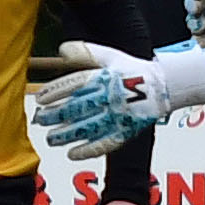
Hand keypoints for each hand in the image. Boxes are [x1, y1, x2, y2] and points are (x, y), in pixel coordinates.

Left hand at [26, 42, 163, 153]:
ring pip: (89, 127)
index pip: (75, 84)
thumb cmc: (131, 70)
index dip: (56, 92)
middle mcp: (110, 97)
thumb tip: (62, 50)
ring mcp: (118, 115)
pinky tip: (72, 154)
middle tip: (39, 120)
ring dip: (67, 135)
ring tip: (51, 139)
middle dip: (56, 115)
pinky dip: (88, 150)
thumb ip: (85, 52)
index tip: (40, 99)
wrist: (164, 85)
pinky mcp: (126, 130)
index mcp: (104, 78)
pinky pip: (106, 142)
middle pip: (78, 107)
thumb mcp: (109, 56)